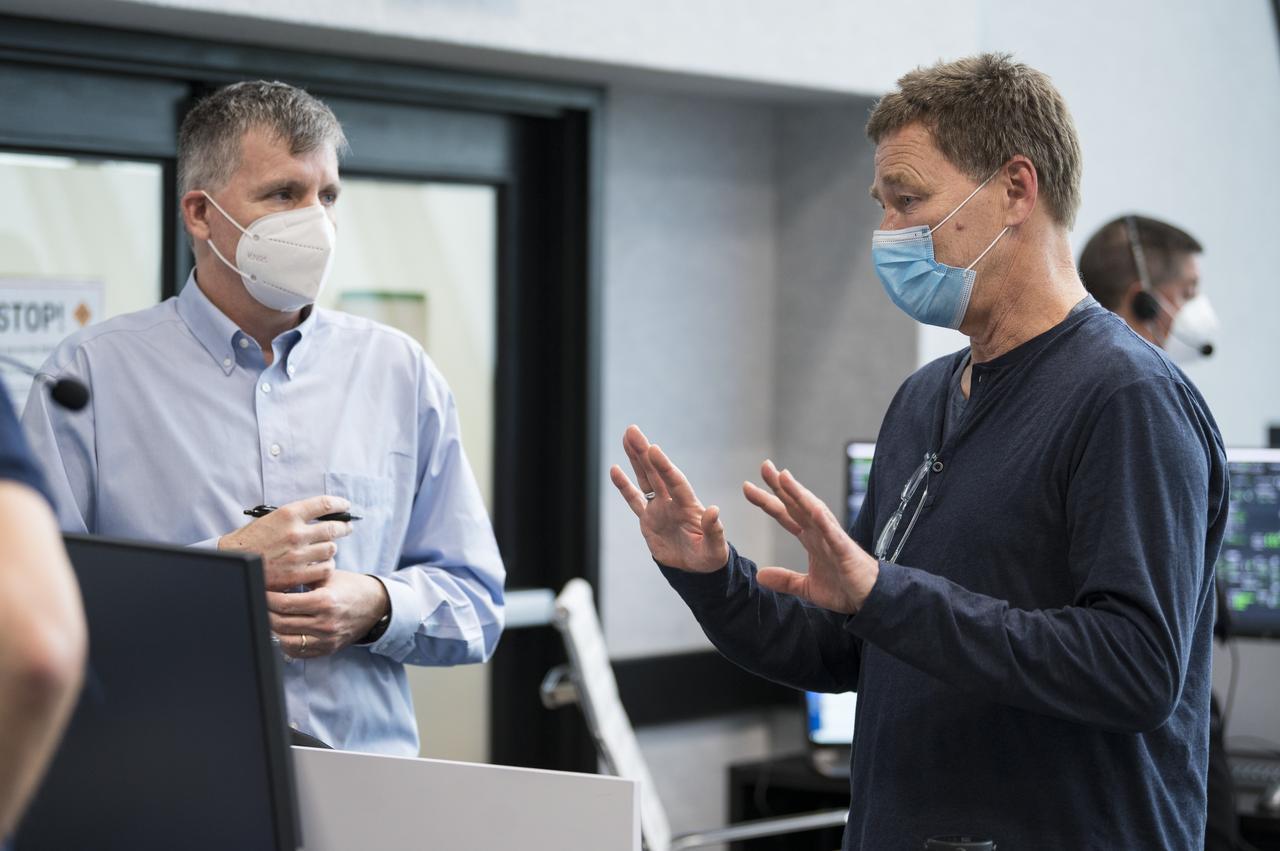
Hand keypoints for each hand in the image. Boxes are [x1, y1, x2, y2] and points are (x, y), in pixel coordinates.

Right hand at [218, 495, 352, 591]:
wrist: (234, 561)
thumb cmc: (251, 539)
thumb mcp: (271, 519)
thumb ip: (296, 517)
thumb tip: (322, 515)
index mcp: (288, 514)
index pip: (324, 504)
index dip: (340, 504)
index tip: (346, 506)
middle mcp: (295, 533)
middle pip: (334, 528)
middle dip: (344, 527)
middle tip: (346, 528)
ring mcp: (297, 555)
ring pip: (331, 549)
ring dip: (331, 549)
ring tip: (327, 549)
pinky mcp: (297, 574)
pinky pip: (325, 569)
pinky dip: (326, 567)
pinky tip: (321, 565)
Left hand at [267, 570, 390, 657]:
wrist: (376, 605)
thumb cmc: (349, 587)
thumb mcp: (328, 576)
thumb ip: (303, 578)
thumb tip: (274, 575)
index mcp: (325, 601)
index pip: (284, 604)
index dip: (266, 598)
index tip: (259, 591)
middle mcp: (325, 623)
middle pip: (280, 623)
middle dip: (265, 612)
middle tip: (258, 603)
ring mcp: (326, 639)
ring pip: (285, 640)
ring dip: (272, 629)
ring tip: (268, 618)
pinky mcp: (327, 649)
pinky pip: (297, 652)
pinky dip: (285, 642)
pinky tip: (283, 631)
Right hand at [609, 425, 729, 572]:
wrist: (696, 569)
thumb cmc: (710, 558)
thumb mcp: (715, 548)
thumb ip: (714, 530)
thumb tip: (714, 511)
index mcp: (688, 506)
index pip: (675, 482)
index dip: (664, 466)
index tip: (653, 449)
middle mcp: (672, 502)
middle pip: (656, 473)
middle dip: (644, 452)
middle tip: (632, 430)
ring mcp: (659, 509)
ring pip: (645, 479)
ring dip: (636, 458)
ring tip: (627, 437)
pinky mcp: (648, 520)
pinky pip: (634, 500)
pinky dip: (624, 486)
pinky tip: (615, 470)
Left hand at [742, 460, 878, 613]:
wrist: (871, 600)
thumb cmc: (844, 588)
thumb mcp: (807, 587)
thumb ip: (785, 579)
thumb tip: (760, 575)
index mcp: (810, 538)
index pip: (785, 514)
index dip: (767, 500)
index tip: (748, 487)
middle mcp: (820, 532)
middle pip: (796, 505)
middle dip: (780, 486)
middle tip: (764, 465)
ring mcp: (833, 539)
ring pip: (814, 511)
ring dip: (799, 494)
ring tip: (784, 477)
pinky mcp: (845, 552)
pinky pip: (834, 535)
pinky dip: (824, 522)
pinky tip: (814, 510)